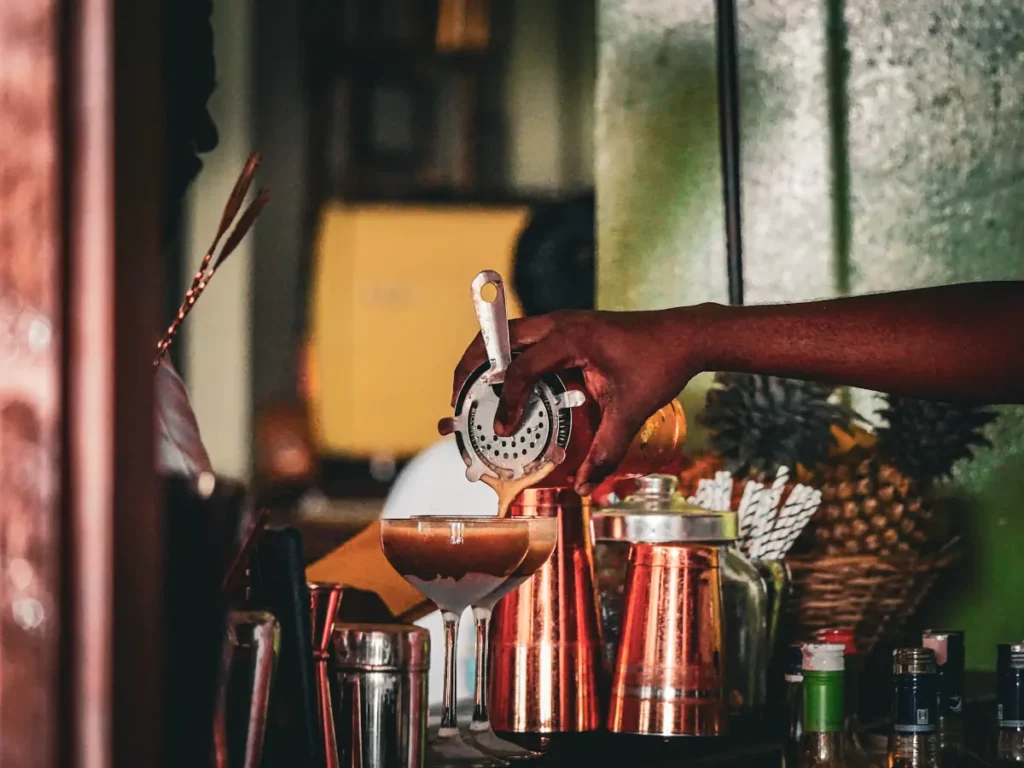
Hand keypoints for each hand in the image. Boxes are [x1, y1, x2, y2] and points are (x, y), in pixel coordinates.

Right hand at [441, 308, 703, 493]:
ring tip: (472, 390)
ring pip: (508, 334)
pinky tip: (508, 385)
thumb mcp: (631, 411)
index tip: (502, 428)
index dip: (507, 400)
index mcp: (572, 339)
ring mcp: (563, 322)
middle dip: (472, 365)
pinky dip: (509, 358)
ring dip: (487, 358)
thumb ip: (606, 449)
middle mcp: (561, 324)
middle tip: (458, 397)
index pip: (522, 368)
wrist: (684, 336)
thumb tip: (585, 484)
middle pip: (498, 337)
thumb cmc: (659, 364)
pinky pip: (526, 339)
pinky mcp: (568, 328)